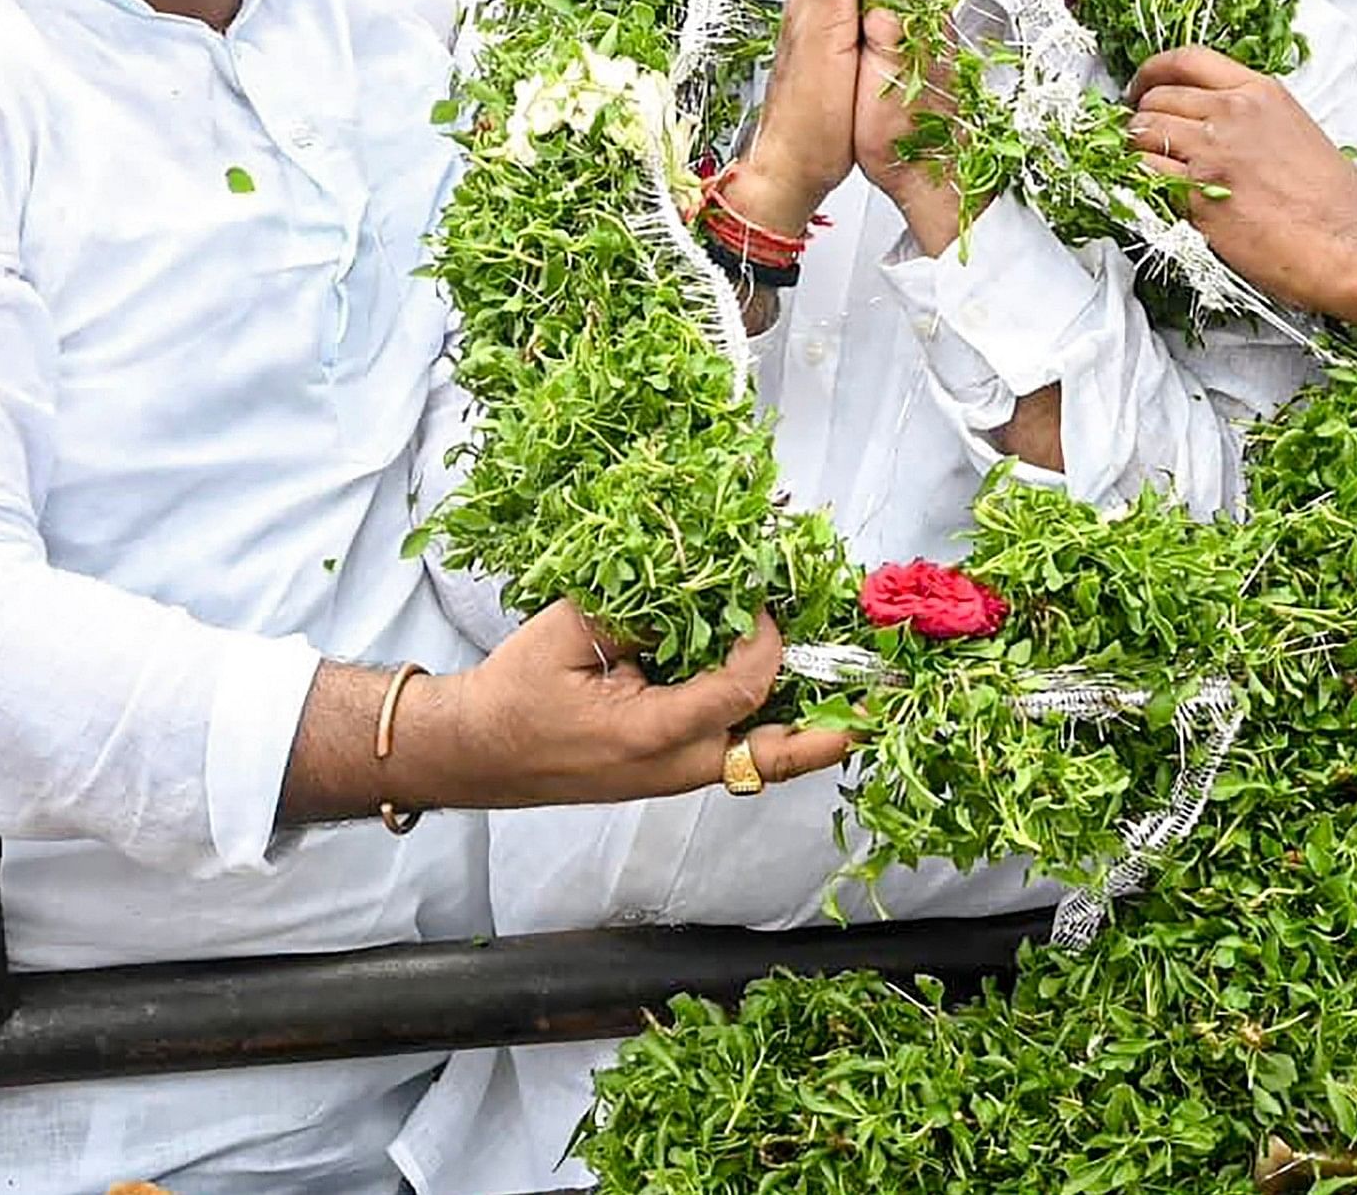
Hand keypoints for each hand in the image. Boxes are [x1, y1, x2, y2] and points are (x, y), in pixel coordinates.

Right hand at [406, 600, 850, 808]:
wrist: (477, 753)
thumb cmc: (514, 693)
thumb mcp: (567, 633)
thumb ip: (634, 607)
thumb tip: (696, 578)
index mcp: (650, 734)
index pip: (740, 689)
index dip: (765, 642)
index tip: (764, 603)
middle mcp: (674, 767)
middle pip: (774, 758)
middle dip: (831, 731)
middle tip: (878, 706)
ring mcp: (674, 778)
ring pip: (760, 762)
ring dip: (806, 730)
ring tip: (853, 699)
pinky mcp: (668, 773)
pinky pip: (733, 755)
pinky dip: (767, 726)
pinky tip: (789, 696)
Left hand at [1126, 45, 1356, 311]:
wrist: (1350, 247)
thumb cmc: (1334, 203)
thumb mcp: (1296, 133)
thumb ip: (1251, 118)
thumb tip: (1212, 124)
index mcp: (1260, 93)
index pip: (1187, 59)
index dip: (1153, 72)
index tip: (1142, 88)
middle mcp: (1232, 114)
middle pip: (1157, 97)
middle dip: (1139, 116)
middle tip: (1140, 137)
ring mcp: (1211, 153)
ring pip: (1141, 133)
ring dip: (1135, 150)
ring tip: (1144, 167)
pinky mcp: (1197, 196)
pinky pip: (1144, 175)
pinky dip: (1138, 181)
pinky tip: (1151, 192)